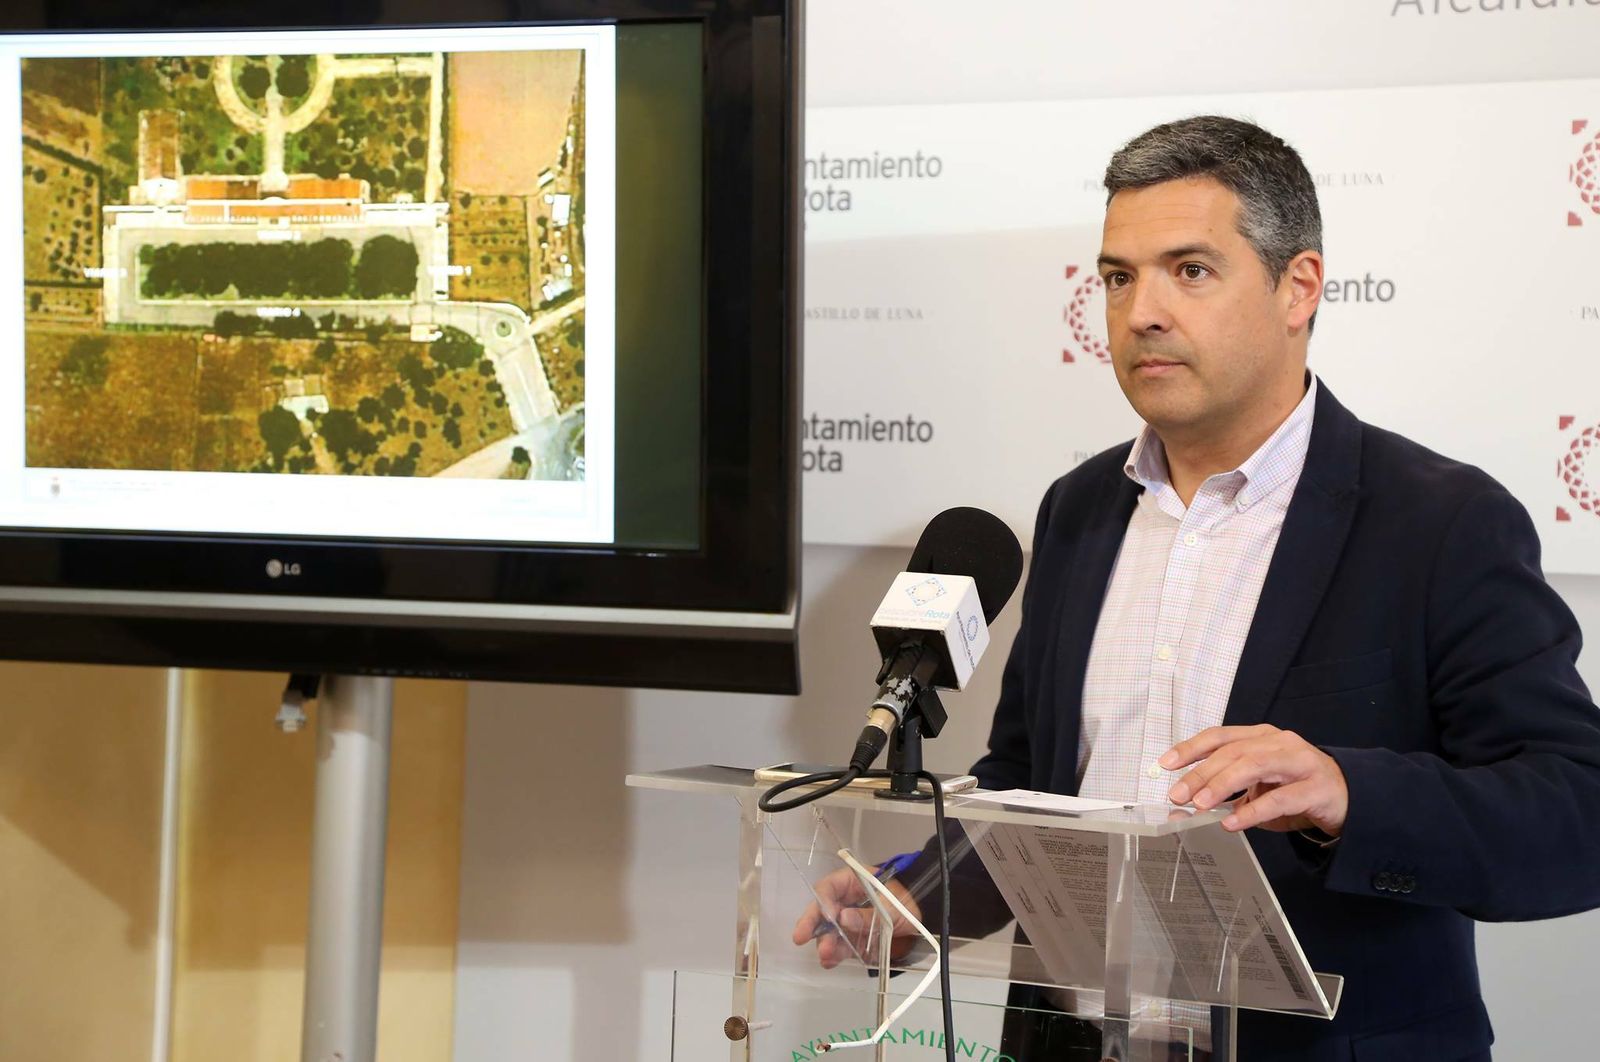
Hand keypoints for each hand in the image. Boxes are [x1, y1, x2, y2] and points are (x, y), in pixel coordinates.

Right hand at [791, 864, 923, 969]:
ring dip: (825, 943)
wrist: (921, 913)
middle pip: (821, 911)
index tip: (826, 917)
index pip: (828, 888)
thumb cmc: (904, 898)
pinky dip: (836, 954)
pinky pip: (841, 946)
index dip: (823, 902)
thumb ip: (867, 913)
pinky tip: (830, 962)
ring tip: (825, 955)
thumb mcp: (890, 905)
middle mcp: (844, 901)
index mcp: (850, 882)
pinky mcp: (854, 938)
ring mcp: (847, 921)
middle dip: (812, 924)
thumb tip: (843, 918)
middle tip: (800, 937)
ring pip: (829, 932)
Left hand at [1161, 724, 1347, 835]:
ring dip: (1223, 785)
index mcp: (1261, 736)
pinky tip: (1232, 823)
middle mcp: (1279, 743)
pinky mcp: (1316, 788)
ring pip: (1254, 766)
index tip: (1165, 764)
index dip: (1191, 748)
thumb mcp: (1259, 784)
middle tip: (1178, 794)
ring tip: (1200, 804)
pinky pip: (1280, 799)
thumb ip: (1230, 788)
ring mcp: (1300, 762)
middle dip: (1201, 773)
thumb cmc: (1296, 788)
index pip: (1220, 737)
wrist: (1349, 797)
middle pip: (1233, 752)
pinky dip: (1252, 812)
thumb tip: (1190, 800)